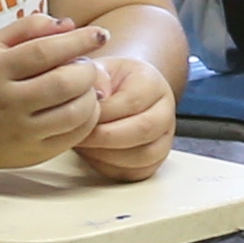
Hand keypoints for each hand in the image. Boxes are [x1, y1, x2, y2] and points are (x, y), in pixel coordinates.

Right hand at [0, 15, 112, 168]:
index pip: (45, 52)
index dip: (78, 40)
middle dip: (87, 71)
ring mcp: (21, 131)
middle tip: (88, 66)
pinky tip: (84, 107)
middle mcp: (8, 102)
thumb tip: (70, 25)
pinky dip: (89, 118)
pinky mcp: (33, 154)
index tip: (99, 34)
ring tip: (87, 87)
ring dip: (91, 95)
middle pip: (62, 84)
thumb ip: (30, 27)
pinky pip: (73, 137)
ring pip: (73, 113)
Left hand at [73, 41, 177, 184]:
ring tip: (85, 146)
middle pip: (144, 130)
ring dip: (108, 155)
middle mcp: (165, 111)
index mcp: (153, 83)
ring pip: (144, 156)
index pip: (132, 102)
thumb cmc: (107, 82)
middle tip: (79, 137)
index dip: (102, 114)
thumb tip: (98, 97)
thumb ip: (96, 77)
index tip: (78, 116)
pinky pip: (137, 173)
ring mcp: (163, 138)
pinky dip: (113, 168)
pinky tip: (94, 156)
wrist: (120, 92)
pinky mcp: (154, 160)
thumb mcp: (99, 69)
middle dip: (105, 138)